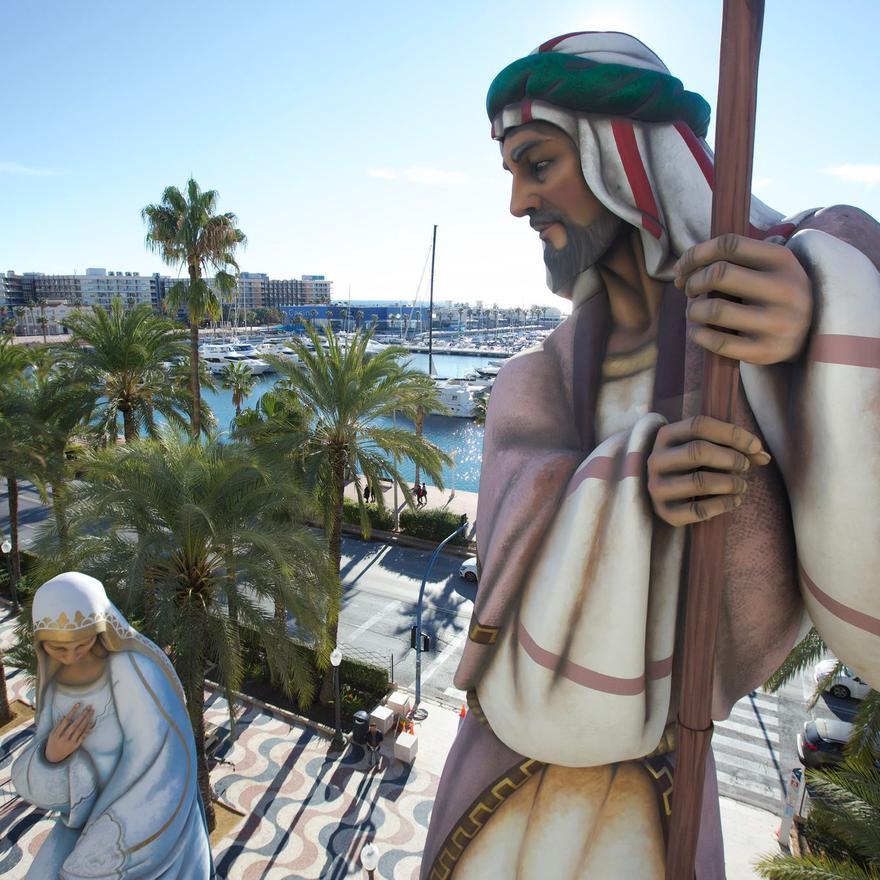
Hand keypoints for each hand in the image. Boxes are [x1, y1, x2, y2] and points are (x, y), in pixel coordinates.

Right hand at [45, 703, 93, 763]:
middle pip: (75, 725)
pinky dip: (87, 729)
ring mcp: (70, 743)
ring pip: (80, 730)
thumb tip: (65, 715)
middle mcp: (63, 739)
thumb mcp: (52, 734)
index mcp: (56, 734)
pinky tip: (91, 722)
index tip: (78, 704)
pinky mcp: (75, 746)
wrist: (54, 757)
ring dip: (87, 720)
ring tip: (92, 712)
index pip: (65, 721)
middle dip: (83, 715)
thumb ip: (58, 724)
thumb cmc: (53, 742)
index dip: (72, 712)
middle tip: (89, 706)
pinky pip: (83, 737)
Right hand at [647, 415, 770, 526]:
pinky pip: (698, 510)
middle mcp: (656, 459)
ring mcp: (657, 487)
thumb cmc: (689, 465)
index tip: (755, 445)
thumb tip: (764, 456)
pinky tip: (735, 501)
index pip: (699, 425)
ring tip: (743, 486)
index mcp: (665, 436)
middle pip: (698, 451)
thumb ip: (733, 447)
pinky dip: (723, 505)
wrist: (662, 493)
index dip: (731, 433)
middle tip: (745, 466)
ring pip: (699, 482)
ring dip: (730, 483)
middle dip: (731, 458)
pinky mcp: (664, 511)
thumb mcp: (705, 448)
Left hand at [674, 233, 811, 364]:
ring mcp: (776, 322)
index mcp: (782, 260)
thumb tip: (682, 268)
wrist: (814, 331)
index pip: (729, 244)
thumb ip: (734, 259)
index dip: (696, 254)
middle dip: (693, 281)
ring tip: (694, 311)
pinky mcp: (766, 351)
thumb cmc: (775, 292)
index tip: (682, 268)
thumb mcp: (769, 266)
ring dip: (693, 310)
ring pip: (715, 310)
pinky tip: (697, 331)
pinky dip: (698, 335)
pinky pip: (719, 343)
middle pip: (719, 274)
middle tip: (689, 290)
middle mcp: (783, 289)